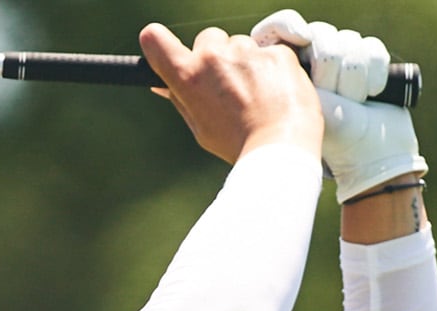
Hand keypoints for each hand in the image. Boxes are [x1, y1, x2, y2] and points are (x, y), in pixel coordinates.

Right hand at [139, 22, 321, 164]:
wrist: (282, 147)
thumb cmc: (237, 144)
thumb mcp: (201, 127)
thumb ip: (183, 99)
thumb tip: (163, 85)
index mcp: (187, 77)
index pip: (154, 39)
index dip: (157, 42)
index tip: (164, 48)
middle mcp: (213, 57)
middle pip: (208, 38)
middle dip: (215, 56)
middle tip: (227, 86)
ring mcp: (247, 51)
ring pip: (241, 44)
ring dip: (245, 62)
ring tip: (256, 95)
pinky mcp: (276, 51)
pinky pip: (269, 52)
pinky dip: (272, 68)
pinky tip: (276, 93)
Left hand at [251, 9, 427, 202]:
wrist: (368, 158)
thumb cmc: (324, 142)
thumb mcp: (293, 110)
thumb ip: (278, 79)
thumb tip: (278, 47)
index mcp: (282, 74)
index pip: (277, 29)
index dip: (287, 26)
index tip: (301, 38)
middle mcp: (309, 64)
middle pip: (321, 33)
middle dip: (331, 68)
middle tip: (333, 98)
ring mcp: (340, 64)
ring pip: (348, 40)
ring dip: (354, 77)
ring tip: (353, 104)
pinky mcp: (368, 65)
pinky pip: (371, 47)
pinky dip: (375, 71)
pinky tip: (372, 94)